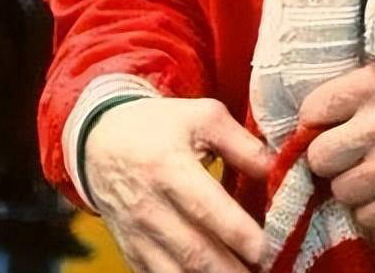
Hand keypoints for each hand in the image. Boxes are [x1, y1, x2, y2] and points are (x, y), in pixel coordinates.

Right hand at [83, 96, 269, 272]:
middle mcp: (149, 206)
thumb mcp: (203, 117)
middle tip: (263, 271)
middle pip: (192, 250)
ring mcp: (136, 233)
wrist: (100, 141)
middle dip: (229, 268)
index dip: (237, 232)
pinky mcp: (130, 250)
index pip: (205, 207)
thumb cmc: (159, 125)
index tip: (266, 247)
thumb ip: (241, 144)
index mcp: (168, 167)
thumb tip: (275, 169)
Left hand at [299, 55, 374, 230]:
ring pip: (340, 191)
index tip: (329, 126)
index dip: (317, 121)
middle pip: (319, 158)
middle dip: (332, 157)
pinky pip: (366, 217)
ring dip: (354, 185)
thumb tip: (320, 110)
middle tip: (352, 152)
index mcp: (371, 84)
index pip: (311, 110)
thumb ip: (363, 84)